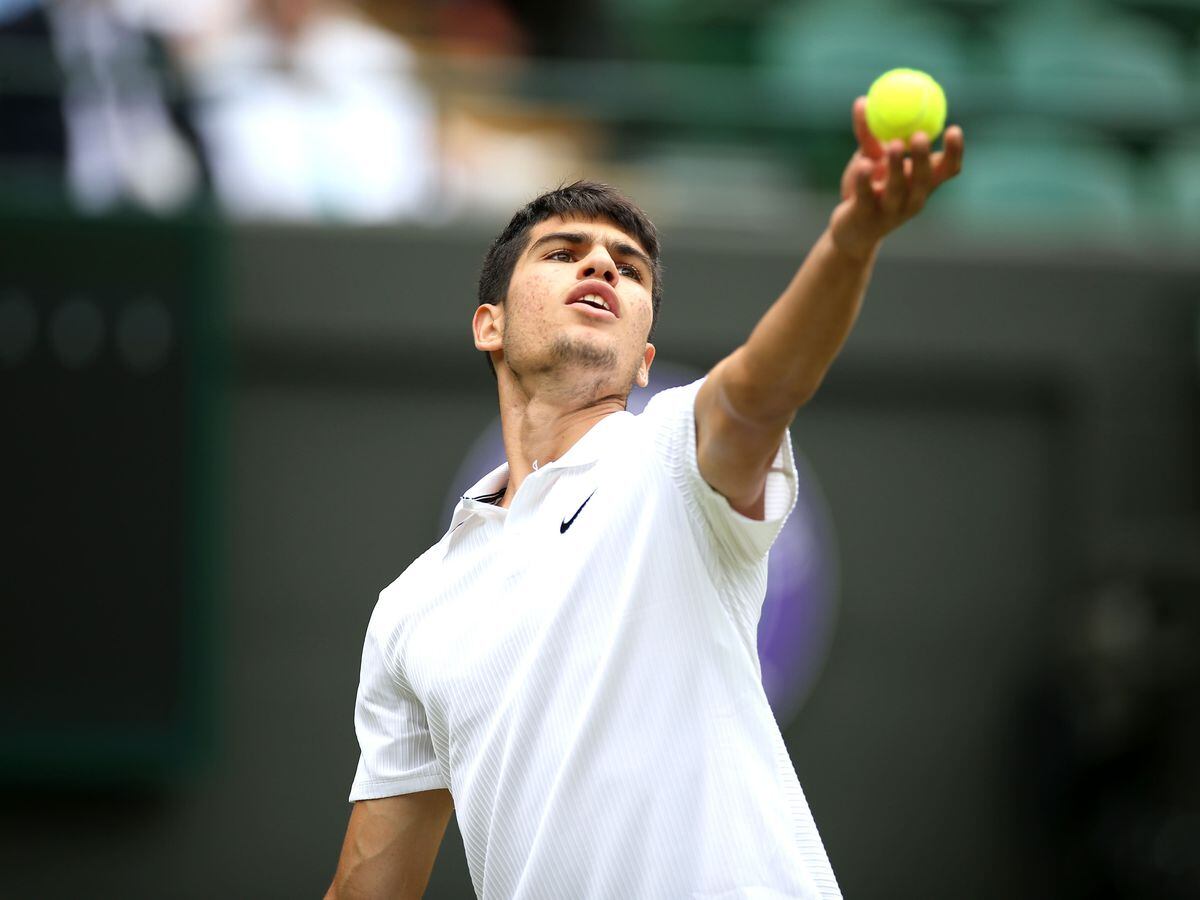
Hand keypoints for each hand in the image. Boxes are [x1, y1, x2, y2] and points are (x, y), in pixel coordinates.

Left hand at [829, 96, 964, 261]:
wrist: (850, 230)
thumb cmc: (868, 189)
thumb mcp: (870, 158)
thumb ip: (869, 134)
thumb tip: (863, 100)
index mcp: (922, 183)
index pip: (948, 170)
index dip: (955, 152)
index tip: (954, 129)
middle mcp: (912, 199)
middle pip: (924, 179)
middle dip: (924, 158)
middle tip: (920, 135)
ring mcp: (890, 211)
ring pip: (897, 189)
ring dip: (897, 166)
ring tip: (895, 144)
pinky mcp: (866, 218)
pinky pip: (865, 197)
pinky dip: (863, 181)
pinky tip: (862, 164)